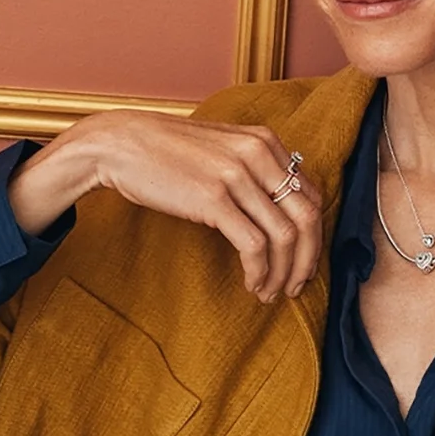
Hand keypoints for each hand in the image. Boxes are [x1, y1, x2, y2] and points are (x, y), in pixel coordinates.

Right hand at [8, 109, 324, 303]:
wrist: (120, 144)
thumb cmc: (166, 154)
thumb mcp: (220, 151)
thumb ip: (253, 171)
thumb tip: (279, 213)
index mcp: (265, 142)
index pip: (310, 196)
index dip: (314, 237)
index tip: (303, 264)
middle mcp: (258, 154)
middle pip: (307, 218)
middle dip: (307, 261)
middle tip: (296, 287)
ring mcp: (237, 176)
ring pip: (284, 237)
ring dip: (282, 273)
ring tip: (269, 293)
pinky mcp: (214, 199)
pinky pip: (254, 246)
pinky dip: (259, 272)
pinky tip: (251, 285)